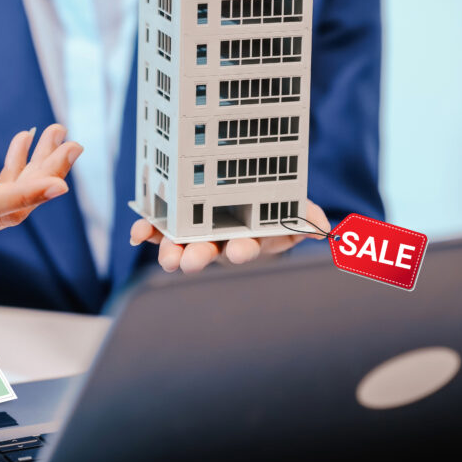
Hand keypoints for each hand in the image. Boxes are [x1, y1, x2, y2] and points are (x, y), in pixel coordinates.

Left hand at [129, 199, 329, 272]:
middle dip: (198, 257)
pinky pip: (157, 230)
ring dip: (170, 250)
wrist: (243, 199)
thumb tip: (322, 227)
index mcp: (247, 239)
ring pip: (180, 245)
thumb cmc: (270, 210)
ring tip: (165, 255)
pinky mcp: (171, 225)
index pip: (245, 247)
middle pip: (207, 252)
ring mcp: (193, 236)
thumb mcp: (292, 211)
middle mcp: (218, 242)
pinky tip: (139, 232)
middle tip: (190, 262)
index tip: (240, 250)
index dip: (242, 249)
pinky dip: (147, 231)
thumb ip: (306, 218)